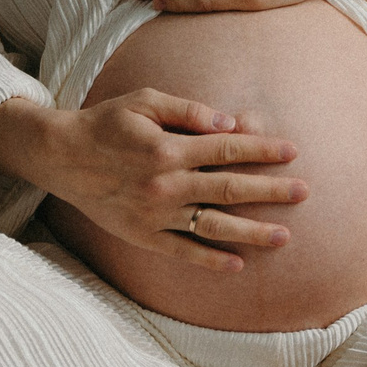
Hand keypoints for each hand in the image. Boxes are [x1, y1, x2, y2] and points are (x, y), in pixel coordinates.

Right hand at [23, 90, 308, 272]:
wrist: (61, 156)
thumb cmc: (107, 122)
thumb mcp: (145, 101)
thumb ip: (188, 111)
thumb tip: (229, 123)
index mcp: (169, 149)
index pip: (227, 150)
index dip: (262, 150)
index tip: (292, 152)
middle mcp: (165, 184)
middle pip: (229, 189)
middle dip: (270, 190)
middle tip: (304, 192)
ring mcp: (155, 214)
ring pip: (213, 226)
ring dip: (251, 231)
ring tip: (284, 236)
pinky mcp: (143, 235)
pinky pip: (183, 251)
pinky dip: (210, 260)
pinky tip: (238, 264)